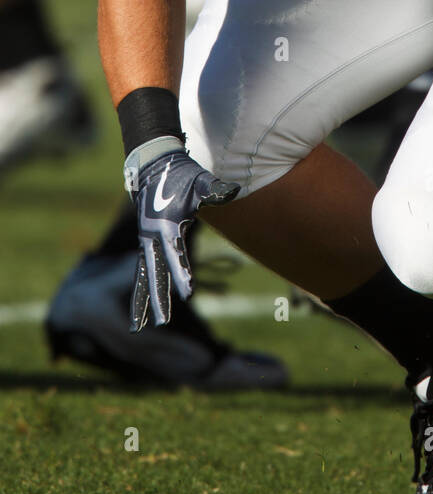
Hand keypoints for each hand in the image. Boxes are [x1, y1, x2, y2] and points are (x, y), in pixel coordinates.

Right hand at [124, 140, 239, 329]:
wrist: (154, 166)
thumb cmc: (181, 175)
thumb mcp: (200, 181)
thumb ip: (215, 189)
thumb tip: (232, 190)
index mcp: (166, 225)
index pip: (175, 254)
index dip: (182, 273)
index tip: (188, 294)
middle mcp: (151, 237)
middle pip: (156, 272)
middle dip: (160, 297)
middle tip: (164, 322)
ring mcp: (145, 241)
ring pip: (144, 277)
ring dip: (143, 301)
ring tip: (139, 327)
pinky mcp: (145, 244)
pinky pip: (141, 272)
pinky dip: (139, 291)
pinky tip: (140, 312)